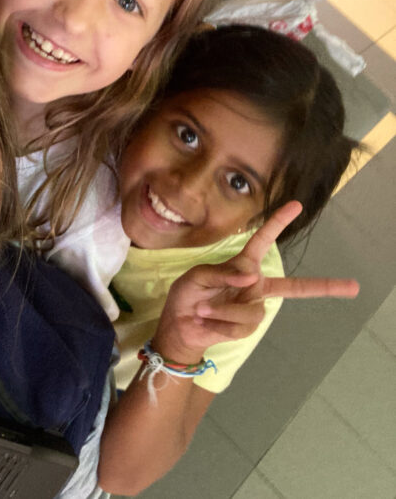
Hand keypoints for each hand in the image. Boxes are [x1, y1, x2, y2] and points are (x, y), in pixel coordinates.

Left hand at [152, 201, 358, 362]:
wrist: (179, 326)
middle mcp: (254, 285)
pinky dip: (217, 323)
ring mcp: (253, 307)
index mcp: (242, 265)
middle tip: (354, 286)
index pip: (262, 241)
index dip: (278, 222)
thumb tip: (251, 277)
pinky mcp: (246, 327)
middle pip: (294, 286)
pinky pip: (239, 326)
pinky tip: (205, 321)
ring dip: (220, 310)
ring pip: (249, 310)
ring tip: (202, 309)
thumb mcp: (196, 277)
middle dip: (324, 286)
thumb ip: (221, 273)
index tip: (296, 205)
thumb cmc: (187, 294)